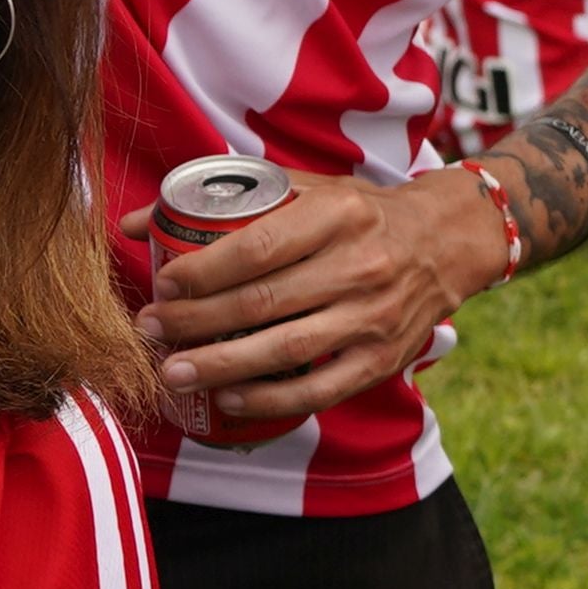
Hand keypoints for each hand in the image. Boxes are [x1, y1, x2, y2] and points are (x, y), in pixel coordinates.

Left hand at [124, 165, 493, 432]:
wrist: (446, 242)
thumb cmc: (361, 215)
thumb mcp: (308, 189)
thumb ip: (230, 201)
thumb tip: (140, 221)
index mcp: (338, 214)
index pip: (258, 247)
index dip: (203, 271)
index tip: (164, 283)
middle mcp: (360, 265)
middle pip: (262, 301)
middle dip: (196, 321)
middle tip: (152, 329)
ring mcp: (374, 316)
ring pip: (286, 349)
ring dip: (221, 365)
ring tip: (173, 372)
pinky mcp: (382, 359)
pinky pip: (320, 390)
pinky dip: (271, 398)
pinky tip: (230, 398)